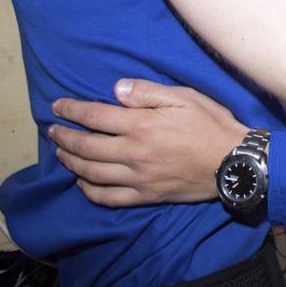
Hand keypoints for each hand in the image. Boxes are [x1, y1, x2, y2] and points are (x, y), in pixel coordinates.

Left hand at [49, 79, 246, 206]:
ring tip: (61, 153)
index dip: (71, 110)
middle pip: (86, 146)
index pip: (95, 116)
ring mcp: (138, 178)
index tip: (57, 106)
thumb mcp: (184, 97)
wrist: (233, 162)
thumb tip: (116, 89)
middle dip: (63, 137)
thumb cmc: (211, 124)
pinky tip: (82, 183)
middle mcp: (134, 153)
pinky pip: (108, 197)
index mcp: (142, 124)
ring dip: (71, 162)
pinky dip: (90, 191)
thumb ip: (148, 92)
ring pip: (92, 173)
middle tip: (52, 130)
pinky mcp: (146, 195)